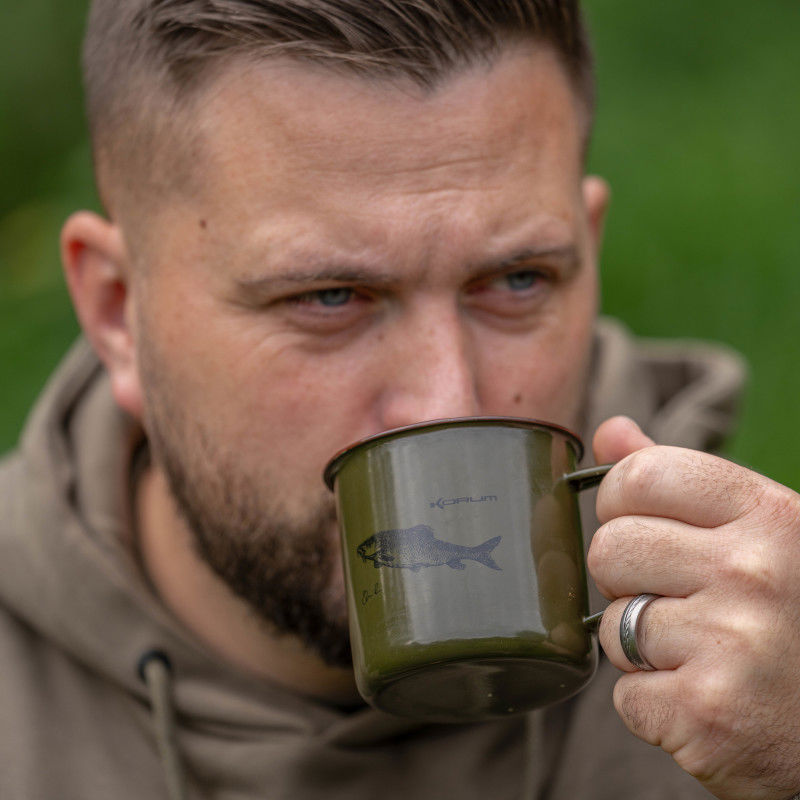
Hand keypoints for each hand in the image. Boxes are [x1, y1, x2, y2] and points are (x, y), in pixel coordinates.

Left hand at [589, 416, 799, 799]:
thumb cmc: (794, 617)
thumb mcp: (761, 533)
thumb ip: (680, 481)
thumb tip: (610, 432)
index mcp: (769, 514)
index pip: (640, 475)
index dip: (621, 501)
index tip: (639, 522)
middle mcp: (754, 571)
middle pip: (610, 548)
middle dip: (625, 579)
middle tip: (677, 602)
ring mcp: (733, 642)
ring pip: (611, 624)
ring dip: (640, 646)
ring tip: (701, 656)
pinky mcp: (708, 712)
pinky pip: (624, 693)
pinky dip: (652, 704)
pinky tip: (706, 700)